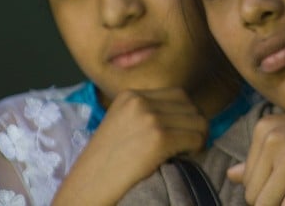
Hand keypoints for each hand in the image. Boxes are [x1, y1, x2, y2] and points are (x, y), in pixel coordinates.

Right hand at [52, 88, 207, 205]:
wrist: (86, 189)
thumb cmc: (104, 165)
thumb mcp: (122, 125)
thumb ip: (147, 114)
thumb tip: (185, 115)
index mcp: (130, 96)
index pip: (178, 95)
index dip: (185, 115)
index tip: (182, 132)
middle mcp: (140, 101)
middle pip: (190, 105)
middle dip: (194, 124)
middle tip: (189, 144)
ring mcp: (150, 118)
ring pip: (197, 120)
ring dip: (198, 137)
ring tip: (187, 152)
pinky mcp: (159, 138)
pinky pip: (196, 137)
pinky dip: (197, 148)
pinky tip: (186, 158)